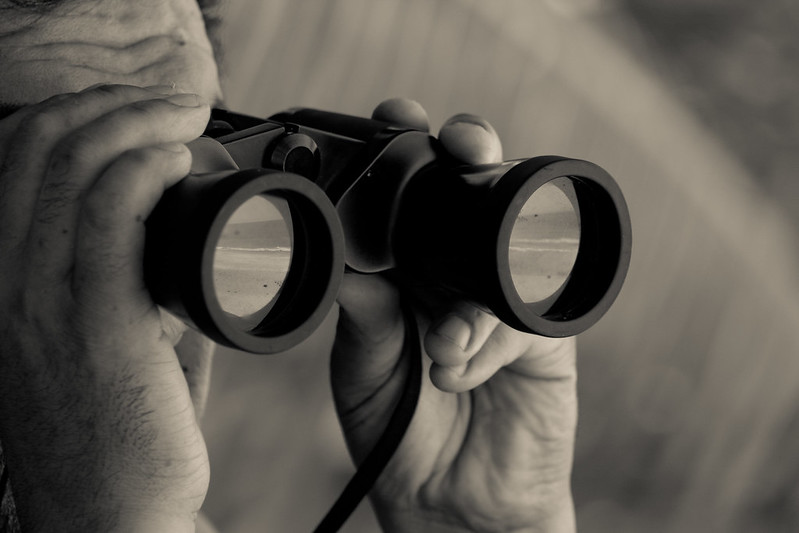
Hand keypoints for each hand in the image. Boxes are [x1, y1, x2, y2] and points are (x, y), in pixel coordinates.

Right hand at [0, 85, 211, 531]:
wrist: (111, 514)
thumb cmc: (114, 427)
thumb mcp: (95, 340)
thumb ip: (120, 282)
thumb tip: (171, 232)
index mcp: (7, 277)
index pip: (17, 156)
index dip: (79, 112)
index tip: (141, 109)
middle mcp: (10, 279)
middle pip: (42, 144)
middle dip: (114, 102)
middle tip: (175, 102)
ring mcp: (44, 300)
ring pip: (74, 166)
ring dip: (136, 120)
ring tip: (187, 114)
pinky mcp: (97, 323)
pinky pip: (108, 214)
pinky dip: (144, 166)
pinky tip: (179, 155)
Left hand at [331, 99, 577, 531]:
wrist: (453, 501)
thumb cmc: (398, 432)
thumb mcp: (363, 371)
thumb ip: (365, 316)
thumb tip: (354, 264)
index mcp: (406, 269)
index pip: (409, 197)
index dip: (405, 153)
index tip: (395, 117)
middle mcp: (455, 271)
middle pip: (469, 195)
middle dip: (467, 158)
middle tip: (461, 146)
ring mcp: (502, 296)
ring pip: (506, 245)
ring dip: (470, 290)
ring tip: (440, 351)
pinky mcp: (542, 333)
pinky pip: (524, 311)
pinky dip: (488, 336)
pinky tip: (461, 369)